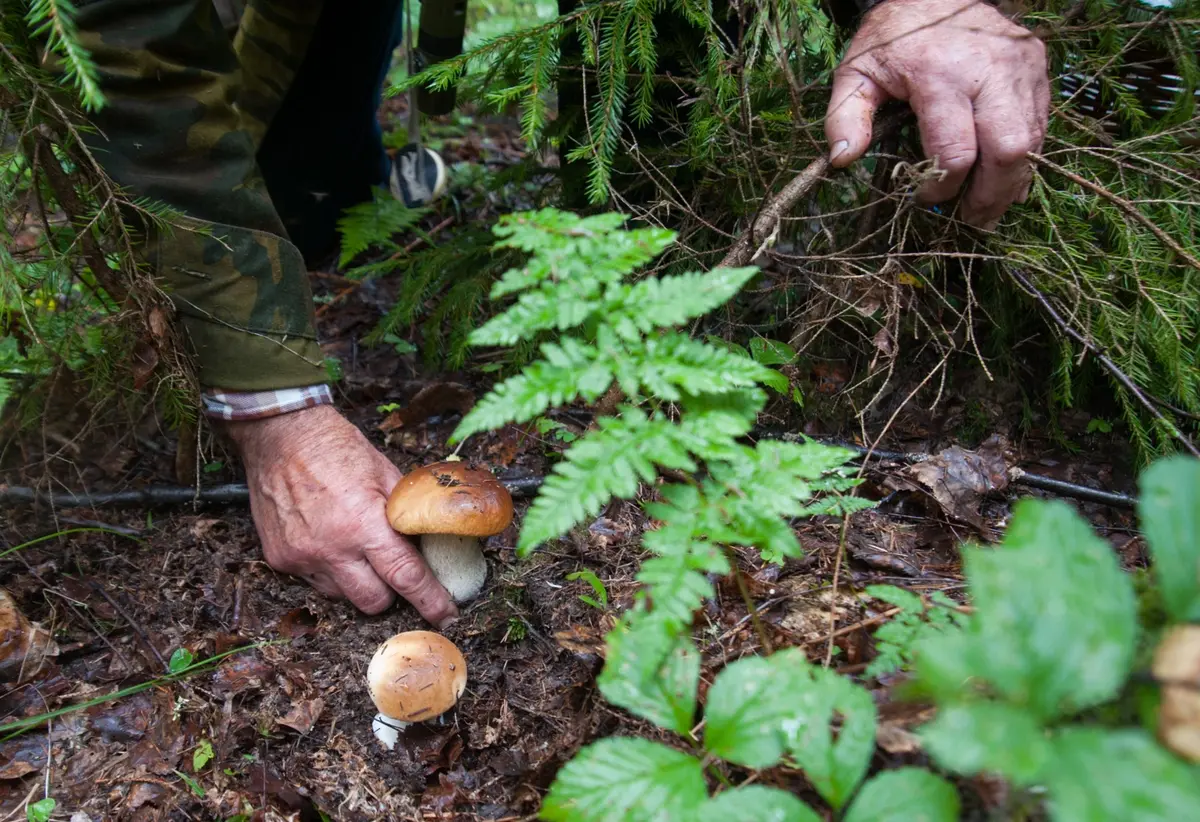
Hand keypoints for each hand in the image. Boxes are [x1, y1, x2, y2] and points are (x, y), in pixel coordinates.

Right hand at [224, 404, 457, 626]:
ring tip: (354, 548)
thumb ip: (406, 513)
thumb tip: (429, 543)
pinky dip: (328, 570)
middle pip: (373, 602)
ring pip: (342, 596)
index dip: (430, 601)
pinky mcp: (279, 560)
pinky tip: (328, 541)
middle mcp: (331, 548)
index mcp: (363, 524)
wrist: (281, 437)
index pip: (405, 576)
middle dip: (390, 593)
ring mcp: (302, 557)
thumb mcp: (385, 473)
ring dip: (356, 582)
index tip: (446, 615)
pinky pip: (314, 582)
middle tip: (393, 570)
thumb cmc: (337, 449)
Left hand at [824, 0, 1049, 229]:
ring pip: (1031, 141)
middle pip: (1007, 150)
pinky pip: (1039, 123)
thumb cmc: (893, 37)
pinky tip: (1003, 175)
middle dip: (991, 195)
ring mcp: (1021, 67)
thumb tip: (842, 160)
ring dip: (1011, 181)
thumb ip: (845, 116)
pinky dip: (1024, 154)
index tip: (924, 197)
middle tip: (972, 220)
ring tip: (988, 207)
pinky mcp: (1037, 67)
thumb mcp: (857, 71)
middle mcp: (990, 70)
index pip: (955, 151)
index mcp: (941, 75)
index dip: (942, 186)